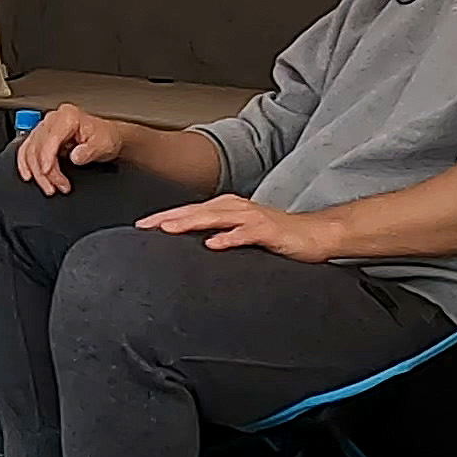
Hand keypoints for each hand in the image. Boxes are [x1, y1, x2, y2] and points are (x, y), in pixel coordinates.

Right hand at [12, 103, 135, 194]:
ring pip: (31, 150)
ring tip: (48, 186)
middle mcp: (54, 119)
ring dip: (36, 171)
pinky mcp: (42, 135)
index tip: (48, 173)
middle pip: (38, 146)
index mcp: (68, 116)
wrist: (107, 137)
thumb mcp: (103, 145)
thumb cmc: (105, 138)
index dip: (47, 157)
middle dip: (44, 171)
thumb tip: (74, 156)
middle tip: (55, 187)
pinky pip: (27, 148)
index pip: (50, 138)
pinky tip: (28, 174)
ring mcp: (46, 126)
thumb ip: (88, 151)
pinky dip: (25, 163)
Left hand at [137, 193, 347, 261]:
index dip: (164, 217)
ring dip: (191, 222)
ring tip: (168, 229)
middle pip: (196, 211)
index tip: (139, 227)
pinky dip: (229, 238)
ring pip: (216, 217)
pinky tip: (213, 244)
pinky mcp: (270, 231)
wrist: (316, 234)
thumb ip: (218, 236)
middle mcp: (237, 208)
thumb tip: (192, 248)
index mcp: (227, 209)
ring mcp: (253, 218)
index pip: (190, 212)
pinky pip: (246, 233)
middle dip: (168, 217)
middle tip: (143, 226)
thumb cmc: (277, 236)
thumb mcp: (241, 235)